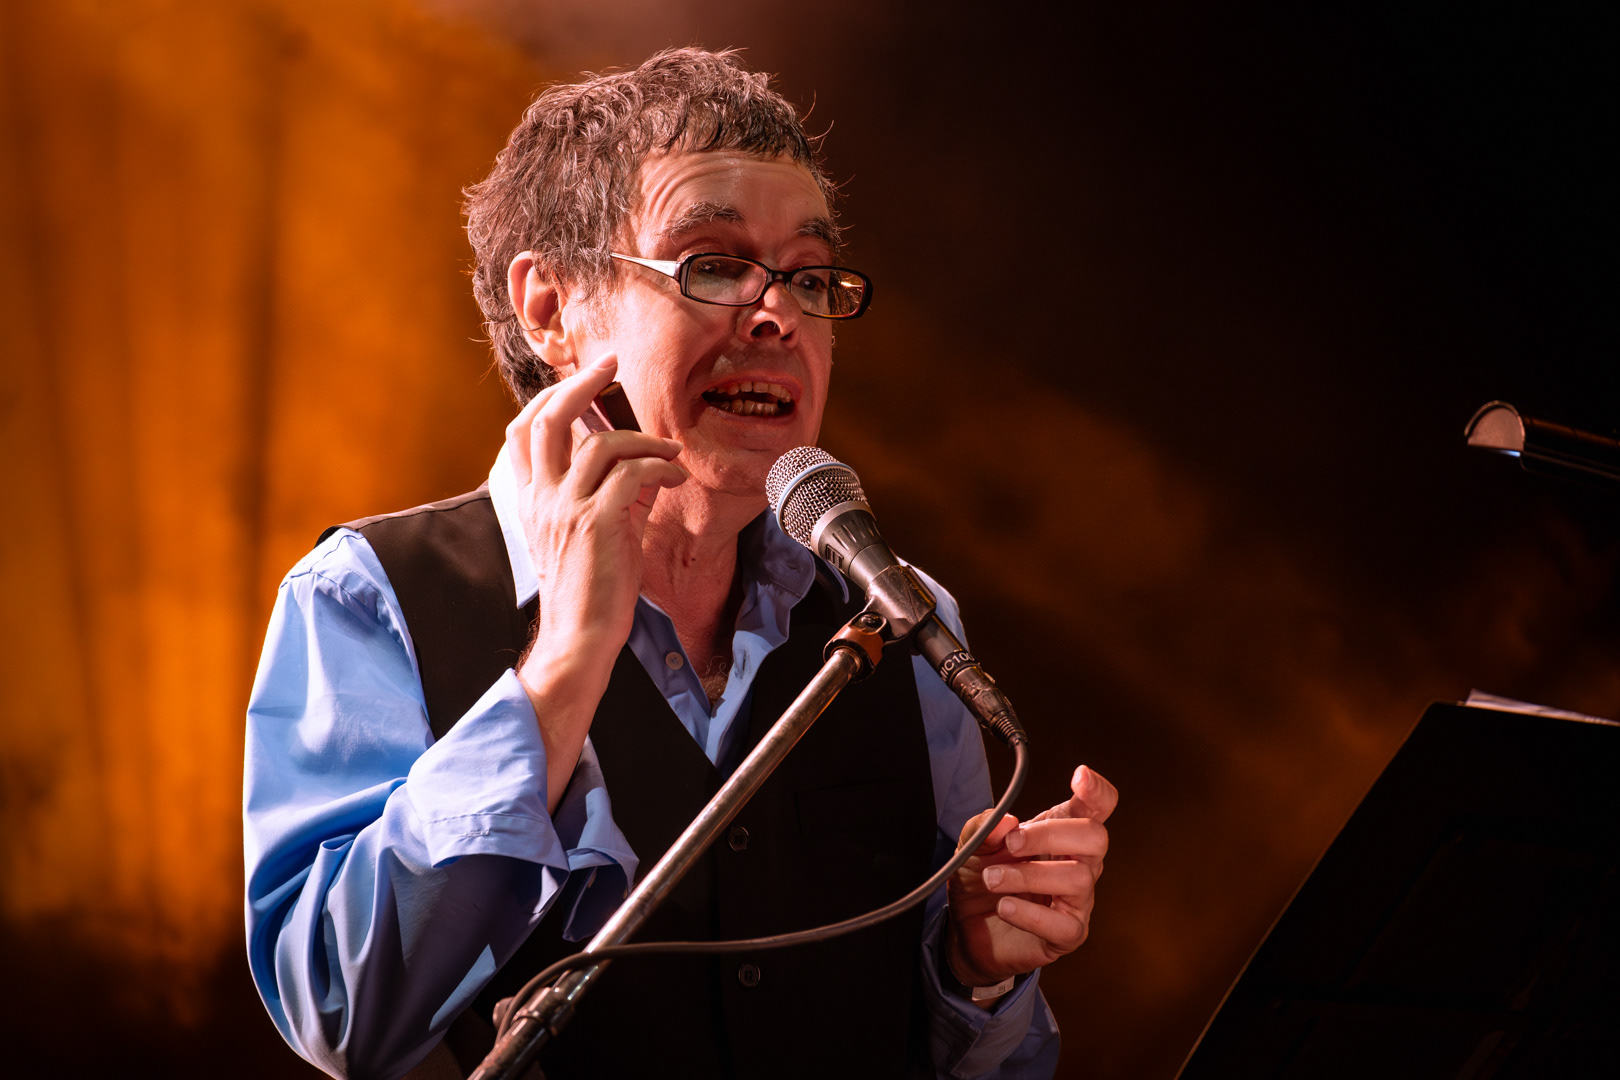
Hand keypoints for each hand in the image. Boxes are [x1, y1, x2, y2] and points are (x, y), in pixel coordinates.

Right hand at [509, 355, 686, 807]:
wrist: (579, 637)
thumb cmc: (586, 591)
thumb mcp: (581, 535)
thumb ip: (601, 496)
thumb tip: (636, 466)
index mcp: (529, 499)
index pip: (522, 431)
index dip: (549, 396)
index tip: (581, 378)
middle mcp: (541, 497)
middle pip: (548, 418)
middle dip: (580, 383)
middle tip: (610, 364)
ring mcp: (566, 508)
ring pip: (602, 443)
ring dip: (643, 438)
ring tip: (668, 451)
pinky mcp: (597, 521)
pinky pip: (632, 472)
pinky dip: (659, 465)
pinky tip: (674, 475)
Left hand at [944, 765, 1117, 997]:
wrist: (965, 929)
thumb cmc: (979, 880)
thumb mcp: (971, 846)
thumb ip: (984, 827)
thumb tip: (1007, 821)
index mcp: (1061, 831)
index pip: (1097, 807)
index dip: (1097, 790)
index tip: (1080, 776)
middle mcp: (1078, 863)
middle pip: (1095, 837)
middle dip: (1050, 835)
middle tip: (1011, 845)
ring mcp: (1076, 900)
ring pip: (1078, 878)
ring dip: (1028, 876)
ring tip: (993, 880)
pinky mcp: (1067, 934)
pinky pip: (1065, 925)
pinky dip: (1031, 914)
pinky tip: (1005, 906)